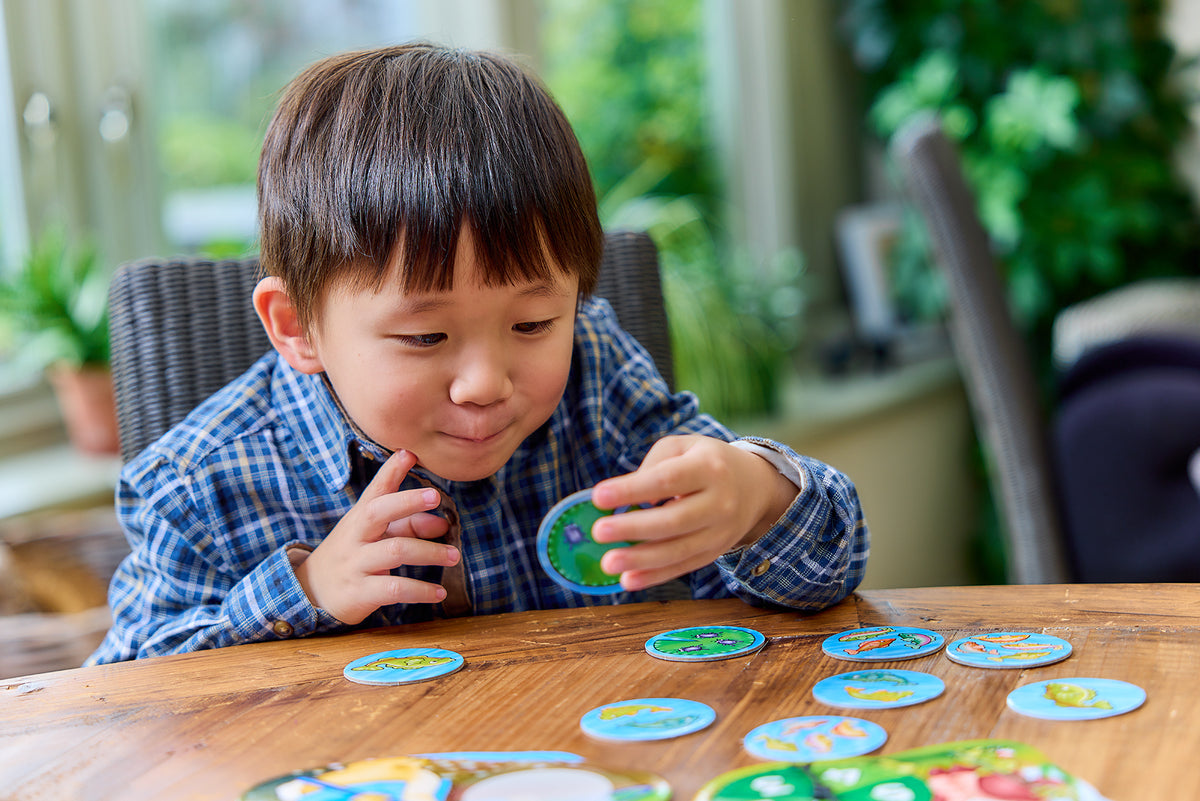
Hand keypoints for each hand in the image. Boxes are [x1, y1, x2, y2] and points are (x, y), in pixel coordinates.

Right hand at [293, 449, 457, 622]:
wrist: (312, 592)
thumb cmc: (353, 555)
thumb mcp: (376, 536)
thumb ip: (409, 526)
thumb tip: (443, 523)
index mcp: (360, 517)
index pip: (375, 490)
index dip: (391, 471)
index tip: (409, 453)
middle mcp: (355, 536)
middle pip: (377, 512)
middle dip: (407, 501)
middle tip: (436, 496)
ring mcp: (355, 564)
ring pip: (394, 551)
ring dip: (429, 553)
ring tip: (454, 556)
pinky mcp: (359, 593)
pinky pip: (393, 589)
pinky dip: (419, 590)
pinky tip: (439, 592)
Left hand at [589, 435, 795, 591]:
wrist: (755, 486)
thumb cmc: (705, 461)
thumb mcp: (682, 447)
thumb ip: (653, 465)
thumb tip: (632, 499)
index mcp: (709, 467)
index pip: (667, 480)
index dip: (632, 489)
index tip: (598, 496)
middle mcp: (720, 501)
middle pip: (674, 520)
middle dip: (634, 528)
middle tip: (598, 532)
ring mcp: (720, 531)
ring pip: (678, 550)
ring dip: (640, 560)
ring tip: (608, 562)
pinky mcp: (715, 551)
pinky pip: (683, 567)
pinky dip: (655, 576)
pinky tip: (628, 580)